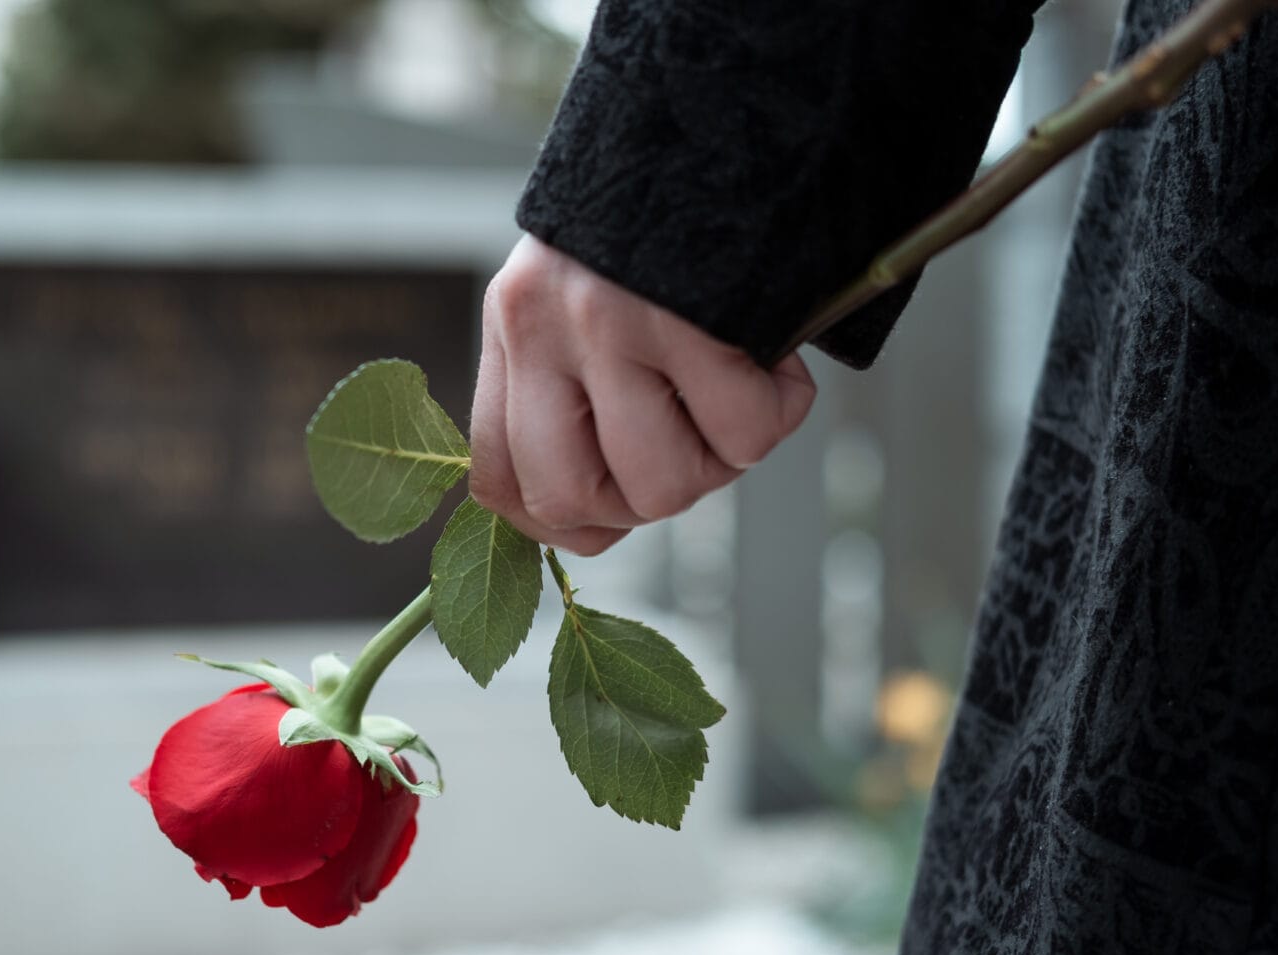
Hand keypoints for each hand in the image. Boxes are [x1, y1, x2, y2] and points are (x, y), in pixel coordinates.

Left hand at [470, 235, 816, 555]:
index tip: (615, 513)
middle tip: (693, 443)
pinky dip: (779, 412)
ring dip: (722, 461)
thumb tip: (599, 509)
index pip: (498, 482)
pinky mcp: (689, 315)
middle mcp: (544, 327)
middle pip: (578, 501)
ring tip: (740, 394)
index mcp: (513, 326)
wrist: (720, 107)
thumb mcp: (584, 290)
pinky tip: (776, 362)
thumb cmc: (663, 218)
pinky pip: (745, 432)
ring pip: (666, 484)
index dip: (563, 525)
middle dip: (650, 501)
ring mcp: (611, 322)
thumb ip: (573, 382)